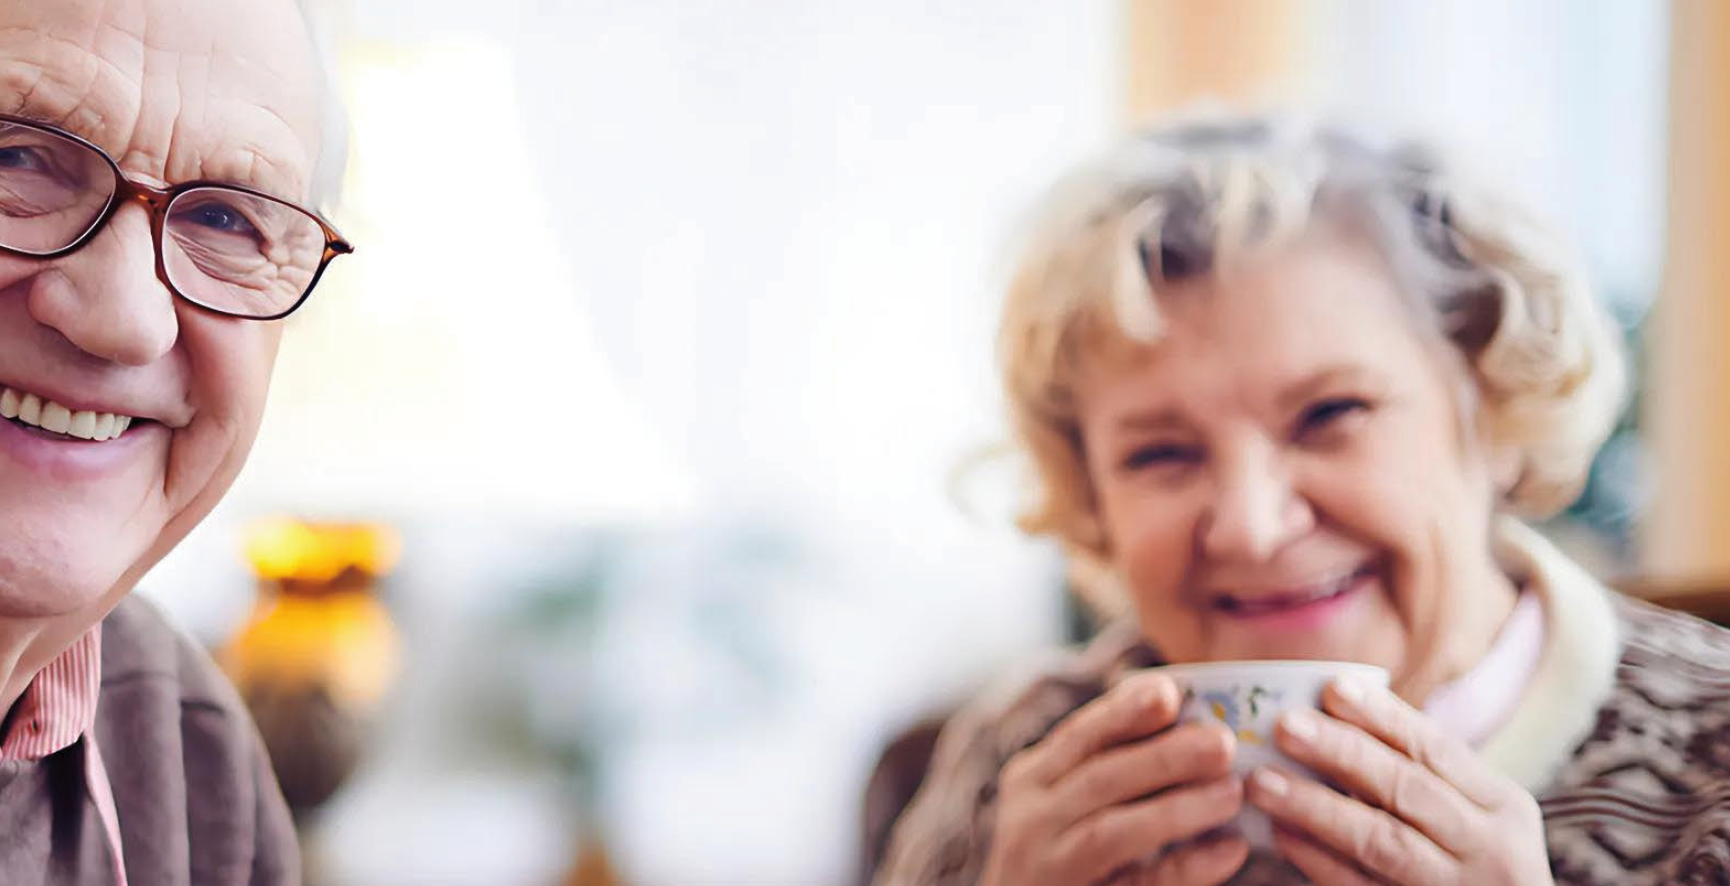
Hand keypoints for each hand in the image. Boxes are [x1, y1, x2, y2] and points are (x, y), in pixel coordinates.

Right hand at [980, 672, 1249, 885]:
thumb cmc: (1063, 848)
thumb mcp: (1064, 797)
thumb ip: (1108, 764)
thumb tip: (1185, 716)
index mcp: (1032, 778)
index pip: (1077, 736)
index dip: (1123, 712)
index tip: (1169, 693)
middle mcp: (1030, 819)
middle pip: (1098, 778)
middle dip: (1163, 757)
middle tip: (1222, 742)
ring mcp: (1051, 865)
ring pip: (1111, 831)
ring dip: (1176, 808)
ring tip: (1232, 791)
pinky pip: (1140, 884)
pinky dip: (1188, 866)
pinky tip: (1229, 849)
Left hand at [1245, 677, 1552, 885]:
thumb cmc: (1473, 862)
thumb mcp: (1476, 816)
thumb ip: (1422, 776)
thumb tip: (1332, 712)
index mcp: (1503, 805)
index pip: (1437, 749)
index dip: (1384, 716)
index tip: (1333, 686)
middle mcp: (1490, 847)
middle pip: (1408, 789)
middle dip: (1343, 752)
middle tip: (1285, 726)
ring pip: (1383, 841)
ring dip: (1317, 807)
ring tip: (1263, 782)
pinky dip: (1319, 860)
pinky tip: (1282, 835)